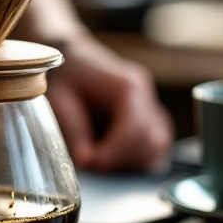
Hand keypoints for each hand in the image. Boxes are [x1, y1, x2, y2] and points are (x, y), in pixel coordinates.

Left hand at [47, 33, 172, 171]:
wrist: (68, 55)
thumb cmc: (64, 75)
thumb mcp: (61, 100)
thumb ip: (76, 131)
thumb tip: (87, 162)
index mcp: (126, 86)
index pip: (135, 127)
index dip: (116, 152)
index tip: (96, 165)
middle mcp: (144, 92)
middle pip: (153, 138)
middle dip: (125, 159)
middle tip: (97, 167)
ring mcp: (149, 102)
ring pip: (161, 142)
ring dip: (135, 160)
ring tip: (105, 164)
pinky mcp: (147, 113)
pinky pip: (156, 140)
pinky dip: (140, 155)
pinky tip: (116, 160)